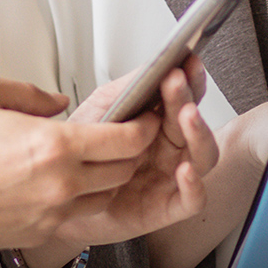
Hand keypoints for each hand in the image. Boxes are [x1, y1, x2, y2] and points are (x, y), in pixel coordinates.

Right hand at [0, 75, 164, 267]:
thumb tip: (59, 102)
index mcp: (56, 145)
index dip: (144, 125)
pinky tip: (70, 183)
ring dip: (112, 177)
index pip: (127, 138)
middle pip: (127, 169)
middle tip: (127, 135)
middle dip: (133, 151)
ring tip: (99, 160)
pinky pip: (81, 214)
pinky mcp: (42, 231)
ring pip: (109, 195)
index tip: (144, 116)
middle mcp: (62, 183)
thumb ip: (31, 91)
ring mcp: (55, 211)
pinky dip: (85, 199)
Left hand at [22, 56, 218, 267]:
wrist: (64, 201)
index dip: (190, 79)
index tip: (186, 61)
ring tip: (186, 116)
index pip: (185, 98)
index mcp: (158, 124)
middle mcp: (171, 148)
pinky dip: (194, 185)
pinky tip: (184, 170)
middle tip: (176, 81)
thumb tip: (153, 63)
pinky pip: (193, 198)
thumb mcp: (102, 113)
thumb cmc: (83, 158)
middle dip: (187, 99)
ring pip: (203, 156)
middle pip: (193, 121)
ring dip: (199, 134)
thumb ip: (127, 89)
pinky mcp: (168, 206)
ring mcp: (173, 176)